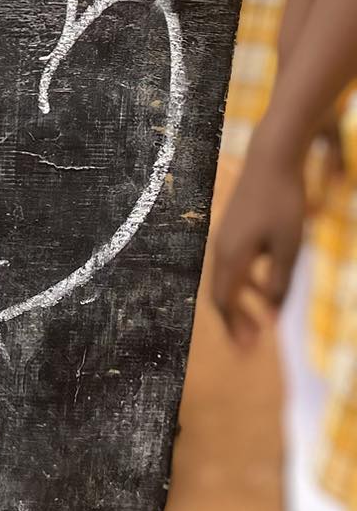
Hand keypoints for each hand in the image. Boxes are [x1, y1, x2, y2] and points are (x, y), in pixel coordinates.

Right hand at [211, 144, 306, 348]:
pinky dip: (247, 280)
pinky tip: (265, 283)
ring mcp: (226, 235)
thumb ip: (279, 282)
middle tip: (251, 342)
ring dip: (244, 300)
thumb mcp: (288, 248)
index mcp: (231, 256)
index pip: (225, 302)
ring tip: (263, 315)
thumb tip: (272, 313)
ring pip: (229, 278)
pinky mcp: (235, 226)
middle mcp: (222, 248)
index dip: (234, 328)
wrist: (272, 159)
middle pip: (223, 293)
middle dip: (236, 319)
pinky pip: (235, 262)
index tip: (246, 350)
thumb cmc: (283, 203)